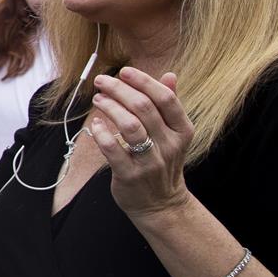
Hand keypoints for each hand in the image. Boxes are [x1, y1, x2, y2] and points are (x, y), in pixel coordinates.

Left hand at [88, 68, 194, 217]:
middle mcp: (169, 145)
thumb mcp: (173, 134)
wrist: (160, 204)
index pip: (165, 98)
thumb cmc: (162, 162)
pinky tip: (95, 125)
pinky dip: (101, 133)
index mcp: (182, 130)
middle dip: (119, 90)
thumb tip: (170, 74)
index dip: (144, 81)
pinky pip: (113, 149)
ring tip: (98, 99)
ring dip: (110, 108)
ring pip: (129, 126)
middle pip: (144, 108)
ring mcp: (150, 161)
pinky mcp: (130, 175)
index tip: (124, 71)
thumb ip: (169, 104)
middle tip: (102, 82)